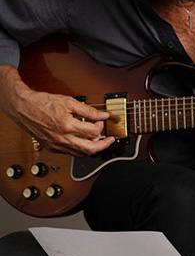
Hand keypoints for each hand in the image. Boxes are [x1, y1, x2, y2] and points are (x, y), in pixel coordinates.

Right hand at [0, 66, 114, 155]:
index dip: (100, 126)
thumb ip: (88, 111)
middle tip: (109, 140)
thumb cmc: (42, 103)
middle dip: (103, 145)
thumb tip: (102, 115)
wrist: (23, 108)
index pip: (93, 132)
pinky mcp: (52, 148)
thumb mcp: (68, 102)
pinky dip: (79, 148)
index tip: (100, 121)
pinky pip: (70, 153)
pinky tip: (81, 140)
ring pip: (81, 154)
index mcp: (67, 126)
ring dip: (91, 147)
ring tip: (95, 139)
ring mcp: (56, 145)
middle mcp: (62, 139)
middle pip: (90, 149)